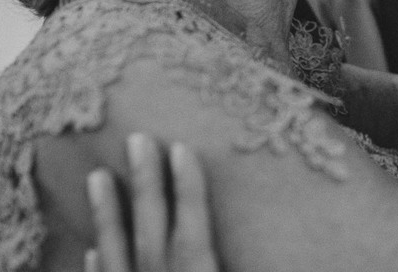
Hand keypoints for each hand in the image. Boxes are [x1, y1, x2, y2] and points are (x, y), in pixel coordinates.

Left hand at [85, 134, 218, 271]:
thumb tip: (305, 253)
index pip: (192, 235)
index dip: (188, 190)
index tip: (181, 148)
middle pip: (150, 231)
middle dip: (145, 184)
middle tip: (136, 139)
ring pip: (115, 256)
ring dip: (107, 215)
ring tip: (96, 176)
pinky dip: (97, 266)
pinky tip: (92, 251)